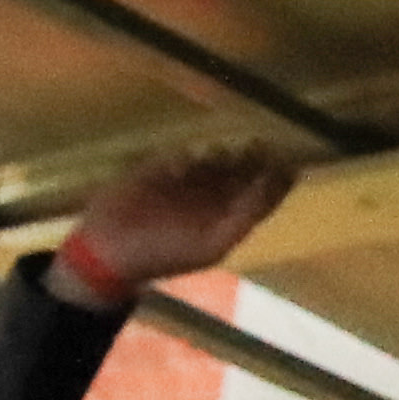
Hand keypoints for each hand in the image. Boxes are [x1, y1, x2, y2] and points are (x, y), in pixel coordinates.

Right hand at [51, 141, 301, 304]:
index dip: (278, 179)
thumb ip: (242, 217)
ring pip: (215, 159)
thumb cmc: (163, 253)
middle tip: (259, 145)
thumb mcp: (211, 244)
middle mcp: (213, 198)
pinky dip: (187, 157)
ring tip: (223, 154)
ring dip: (223, 154)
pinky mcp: (159, 169)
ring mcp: (186, 182)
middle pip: (243, 171)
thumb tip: (270, 187)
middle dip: (253, 159)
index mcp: (228, 219)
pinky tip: (184, 166)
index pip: (263, 195)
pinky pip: (182, 155)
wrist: (107, 251)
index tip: (290, 161)